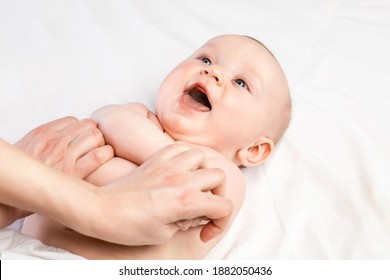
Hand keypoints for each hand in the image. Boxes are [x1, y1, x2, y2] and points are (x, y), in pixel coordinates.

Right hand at [14, 116, 113, 178]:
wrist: (8, 199)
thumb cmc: (20, 176)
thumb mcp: (26, 149)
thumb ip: (44, 138)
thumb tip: (62, 132)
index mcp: (42, 134)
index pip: (73, 121)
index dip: (80, 129)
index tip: (81, 139)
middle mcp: (53, 142)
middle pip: (87, 125)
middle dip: (93, 134)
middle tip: (93, 146)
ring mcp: (64, 157)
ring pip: (95, 136)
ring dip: (101, 143)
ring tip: (99, 151)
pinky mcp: (74, 174)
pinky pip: (99, 156)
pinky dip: (106, 154)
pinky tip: (105, 158)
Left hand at [93, 144, 232, 244]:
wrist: (102, 210)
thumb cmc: (129, 226)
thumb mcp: (165, 233)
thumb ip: (187, 220)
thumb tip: (196, 212)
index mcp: (186, 201)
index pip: (223, 206)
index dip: (221, 223)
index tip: (206, 231)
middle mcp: (181, 179)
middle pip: (219, 177)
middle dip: (217, 194)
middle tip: (203, 206)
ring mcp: (169, 165)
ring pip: (202, 157)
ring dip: (203, 170)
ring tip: (193, 184)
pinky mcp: (156, 159)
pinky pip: (180, 147)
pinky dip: (185, 156)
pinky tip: (179, 169)